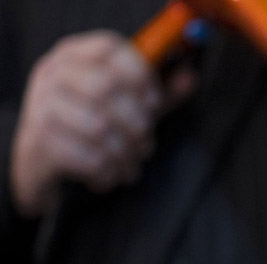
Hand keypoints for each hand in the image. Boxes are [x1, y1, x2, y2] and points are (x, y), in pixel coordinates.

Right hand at [10, 30, 195, 217]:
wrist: (41, 161)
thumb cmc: (89, 126)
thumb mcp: (125, 105)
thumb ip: (157, 94)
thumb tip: (190, 77)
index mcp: (74, 55)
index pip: (111, 48)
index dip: (141, 74)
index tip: (155, 102)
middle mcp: (53, 74)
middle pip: (108, 88)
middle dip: (137, 123)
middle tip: (146, 143)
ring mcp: (41, 107)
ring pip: (100, 128)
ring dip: (126, 153)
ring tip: (131, 164)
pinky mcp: (39, 142)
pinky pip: (88, 158)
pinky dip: (108, 172)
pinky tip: (110, 175)